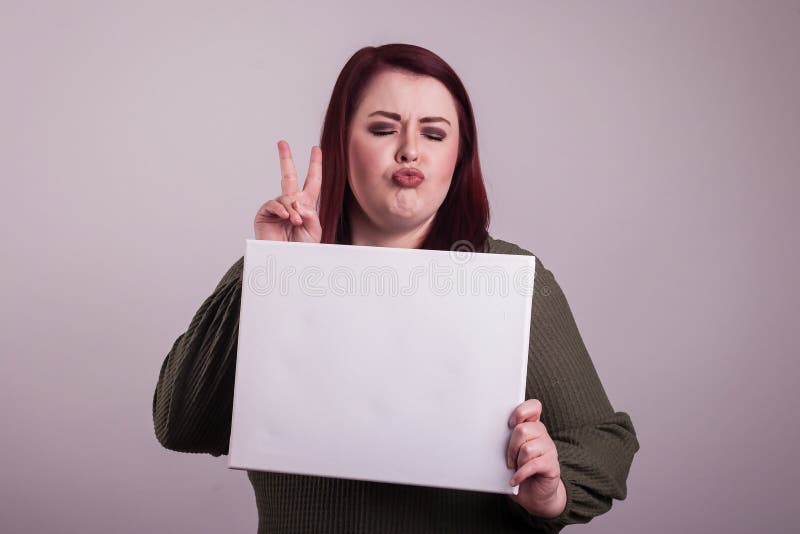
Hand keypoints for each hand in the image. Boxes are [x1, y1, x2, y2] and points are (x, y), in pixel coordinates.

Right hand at [253, 140, 321, 242]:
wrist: (287, 262)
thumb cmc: (302, 249)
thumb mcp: (314, 230)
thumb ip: (310, 213)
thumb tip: (297, 201)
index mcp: (306, 205)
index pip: (312, 181)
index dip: (315, 165)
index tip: (316, 149)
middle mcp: (291, 204)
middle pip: (289, 176)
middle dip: (286, 159)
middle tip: (282, 143)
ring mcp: (277, 208)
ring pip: (285, 196)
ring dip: (292, 208)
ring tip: (295, 221)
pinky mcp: (265, 214)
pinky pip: (273, 204)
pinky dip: (281, 209)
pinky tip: (286, 217)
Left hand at [506, 399, 566, 518]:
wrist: (534, 493)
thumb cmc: (519, 468)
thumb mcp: (511, 450)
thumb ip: (506, 438)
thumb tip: (488, 430)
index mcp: (532, 426)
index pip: (534, 406)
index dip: (521, 412)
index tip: (510, 424)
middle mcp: (542, 434)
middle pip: (523, 430)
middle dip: (511, 446)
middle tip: (509, 459)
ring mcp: (549, 449)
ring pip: (527, 448)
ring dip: (517, 461)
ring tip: (515, 467)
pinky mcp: (551, 465)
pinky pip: (533, 465)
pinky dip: (520, 474)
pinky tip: (515, 479)